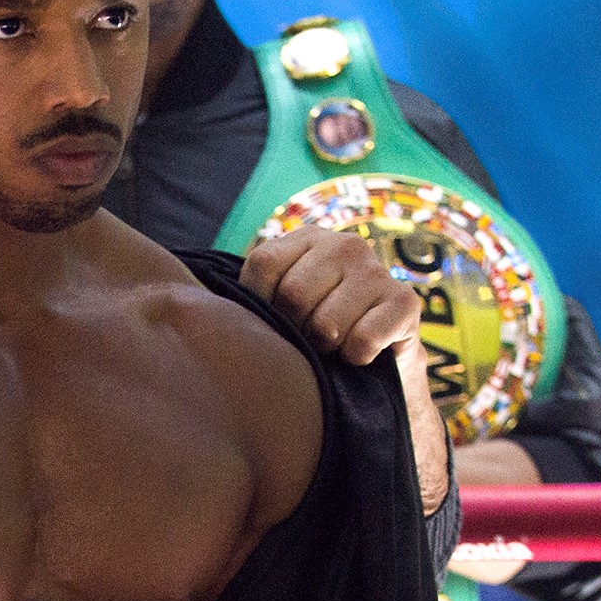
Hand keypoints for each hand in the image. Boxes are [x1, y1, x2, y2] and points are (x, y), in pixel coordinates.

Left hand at [240, 227, 419, 364]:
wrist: (375, 363)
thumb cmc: (312, 330)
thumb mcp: (277, 303)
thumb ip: (247, 294)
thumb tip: (195, 302)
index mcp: (306, 238)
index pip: (262, 265)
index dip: (260, 303)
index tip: (273, 319)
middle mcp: (344, 244)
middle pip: (292, 296)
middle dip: (294, 330)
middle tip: (307, 338)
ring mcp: (377, 270)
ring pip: (326, 324)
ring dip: (325, 348)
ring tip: (332, 345)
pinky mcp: (405, 302)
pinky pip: (361, 341)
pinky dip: (355, 358)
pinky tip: (359, 353)